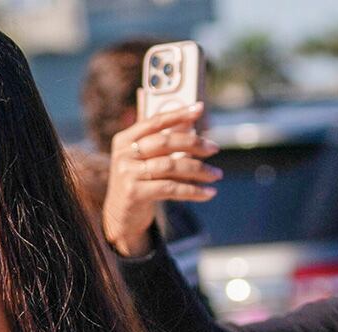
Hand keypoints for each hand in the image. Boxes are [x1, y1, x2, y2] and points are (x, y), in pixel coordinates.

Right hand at [102, 103, 221, 257]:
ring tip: (216, 174)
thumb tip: (184, 119)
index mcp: (124, 139)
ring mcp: (128, 174)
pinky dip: (193, 191)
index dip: (178, 113)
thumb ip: (159, 139)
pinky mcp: (135, 193)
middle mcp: (124, 154)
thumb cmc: (138, 183)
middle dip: (194, 143)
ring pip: (171, 166)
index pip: (155, 121)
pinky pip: (171, 188)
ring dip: (199, 170)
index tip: (200, 108)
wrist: (121, 217)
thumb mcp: (143, 159)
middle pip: (165, 142)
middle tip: (214, 148)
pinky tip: (208, 193)